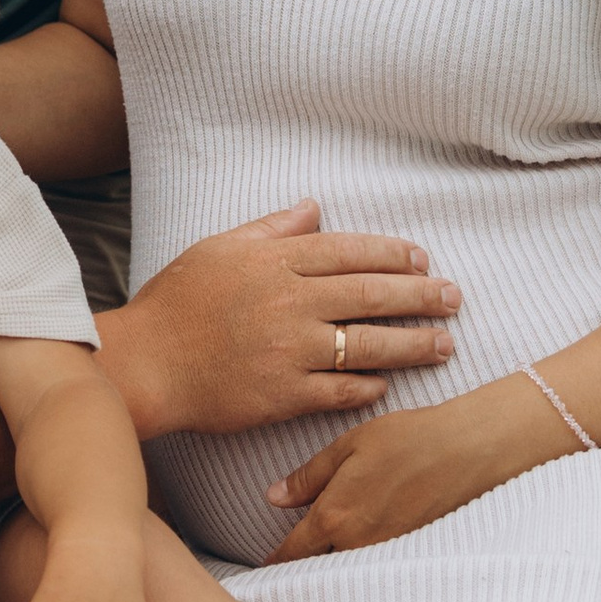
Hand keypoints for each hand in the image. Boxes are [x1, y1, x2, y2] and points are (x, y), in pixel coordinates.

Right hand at [97, 201, 460, 440]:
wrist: (145, 363)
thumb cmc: (176, 303)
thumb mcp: (219, 248)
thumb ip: (271, 229)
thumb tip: (313, 207)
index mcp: (276, 261)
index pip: (351, 251)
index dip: (394, 254)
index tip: (424, 260)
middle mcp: (289, 302)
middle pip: (372, 294)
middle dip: (422, 295)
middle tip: (455, 298)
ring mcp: (290, 350)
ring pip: (368, 344)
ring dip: (412, 344)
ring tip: (444, 344)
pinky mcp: (284, 395)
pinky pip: (341, 391)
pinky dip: (369, 387)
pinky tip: (389, 385)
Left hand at [264, 381, 553, 559]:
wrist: (470, 450)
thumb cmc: (408, 438)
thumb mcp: (350, 446)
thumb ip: (309, 477)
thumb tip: (272, 499)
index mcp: (334, 516)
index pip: (291, 554)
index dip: (272, 564)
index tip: (259, 571)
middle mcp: (357, 544)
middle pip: (316, 569)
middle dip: (300, 570)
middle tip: (282, 571)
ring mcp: (385, 554)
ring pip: (346, 570)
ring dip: (330, 568)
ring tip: (317, 563)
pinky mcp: (408, 553)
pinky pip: (373, 566)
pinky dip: (360, 564)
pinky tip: (359, 551)